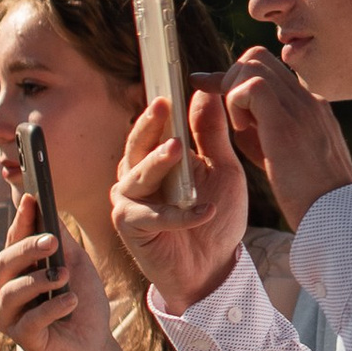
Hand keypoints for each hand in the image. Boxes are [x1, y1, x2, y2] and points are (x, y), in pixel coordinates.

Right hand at [0, 192, 119, 350]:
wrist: (95, 347)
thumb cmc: (82, 303)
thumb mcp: (77, 266)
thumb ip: (62, 244)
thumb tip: (49, 214)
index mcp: (17, 270)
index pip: (13, 240)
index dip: (20, 219)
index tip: (31, 198)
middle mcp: (5, 292)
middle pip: (4, 262)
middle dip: (26, 248)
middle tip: (52, 240)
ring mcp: (10, 318)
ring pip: (10, 291)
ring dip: (38, 280)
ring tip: (64, 275)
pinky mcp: (23, 340)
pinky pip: (30, 320)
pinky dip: (52, 308)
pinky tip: (71, 301)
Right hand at [113, 87, 249, 313]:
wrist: (214, 266)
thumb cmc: (215, 215)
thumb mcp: (222, 169)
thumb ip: (211, 134)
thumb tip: (205, 91)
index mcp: (155, 156)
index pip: (153, 126)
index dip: (159, 107)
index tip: (169, 84)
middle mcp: (135, 174)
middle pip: (138, 144)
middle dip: (150, 124)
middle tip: (163, 104)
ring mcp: (129, 200)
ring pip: (137, 175)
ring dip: (158, 163)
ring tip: (179, 151)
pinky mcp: (130, 227)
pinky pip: (152, 216)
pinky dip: (180, 214)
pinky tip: (206, 210)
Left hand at [221, 49, 351, 230]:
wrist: (337, 213)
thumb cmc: (309, 194)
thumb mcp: (283, 153)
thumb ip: (261, 130)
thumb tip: (234, 114)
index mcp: (310, 105)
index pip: (268, 69)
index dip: (236, 77)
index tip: (210, 88)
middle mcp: (307, 98)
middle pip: (258, 56)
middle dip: (231, 79)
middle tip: (232, 116)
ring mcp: (301, 106)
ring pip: (253, 63)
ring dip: (234, 90)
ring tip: (241, 126)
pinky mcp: (287, 122)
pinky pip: (251, 86)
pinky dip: (236, 103)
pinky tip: (244, 130)